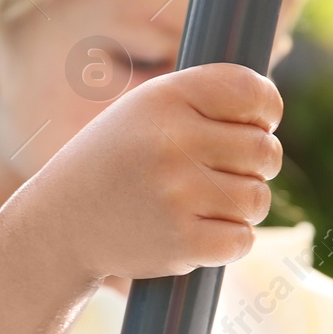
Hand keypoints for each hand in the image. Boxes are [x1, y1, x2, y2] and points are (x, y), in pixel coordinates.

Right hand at [15, 63, 282, 282]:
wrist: (60, 225)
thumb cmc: (114, 163)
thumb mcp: (144, 112)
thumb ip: (204, 100)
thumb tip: (272, 110)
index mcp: (165, 98)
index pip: (253, 92)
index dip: (265, 111)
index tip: (253, 125)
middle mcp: (172, 141)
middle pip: (265, 150)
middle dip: (254, 165)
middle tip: (220, 173)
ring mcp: (178, 194)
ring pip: (257, 198)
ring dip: (241, 206)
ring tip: (203, 205)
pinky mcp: (182, 241)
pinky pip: (242, 239)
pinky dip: (228, 241)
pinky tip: (197, 232)